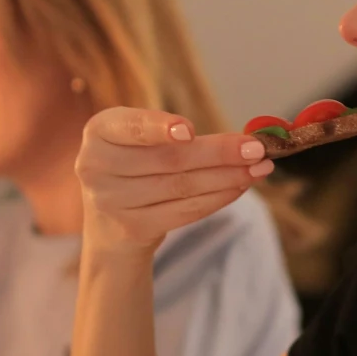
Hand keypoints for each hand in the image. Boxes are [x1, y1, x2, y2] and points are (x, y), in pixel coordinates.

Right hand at [75, 108, 270, 254]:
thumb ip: (176, 133)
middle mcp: (97, 167)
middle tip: (257, 148)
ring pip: (182, 186)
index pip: (129, 127)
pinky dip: (218, 198)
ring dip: (227, 177)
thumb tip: (243, 141)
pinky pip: (185, 211)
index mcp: (99, 133)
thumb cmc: (135, 165)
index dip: (159, 128)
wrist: (109, 222)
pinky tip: (240, 186)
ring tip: (260, 168)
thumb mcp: (139, 139)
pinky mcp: (134, 228)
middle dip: (219, 153)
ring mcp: (113, 202)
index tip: (190, 129)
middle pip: (169, 159)